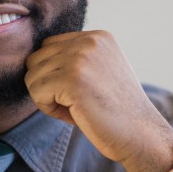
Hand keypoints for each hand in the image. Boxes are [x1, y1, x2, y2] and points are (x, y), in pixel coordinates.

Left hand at [24, 30, 172, 171]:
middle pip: (37, 59)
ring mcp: (80, 58)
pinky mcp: (71, 79)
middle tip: (73, 103)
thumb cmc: (117, 110)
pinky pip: (36, 91)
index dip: (54, 73)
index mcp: (98, 36)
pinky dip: (47, 108)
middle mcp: (89, 41)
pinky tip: (72, 114)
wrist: (141, 135)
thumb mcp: (100, 71)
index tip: (77, 91)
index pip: (49, 46)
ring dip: (46, 97)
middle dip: (47, 84)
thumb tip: (32, 59)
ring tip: (74, 108)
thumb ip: (75, 58)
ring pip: (32, 75)